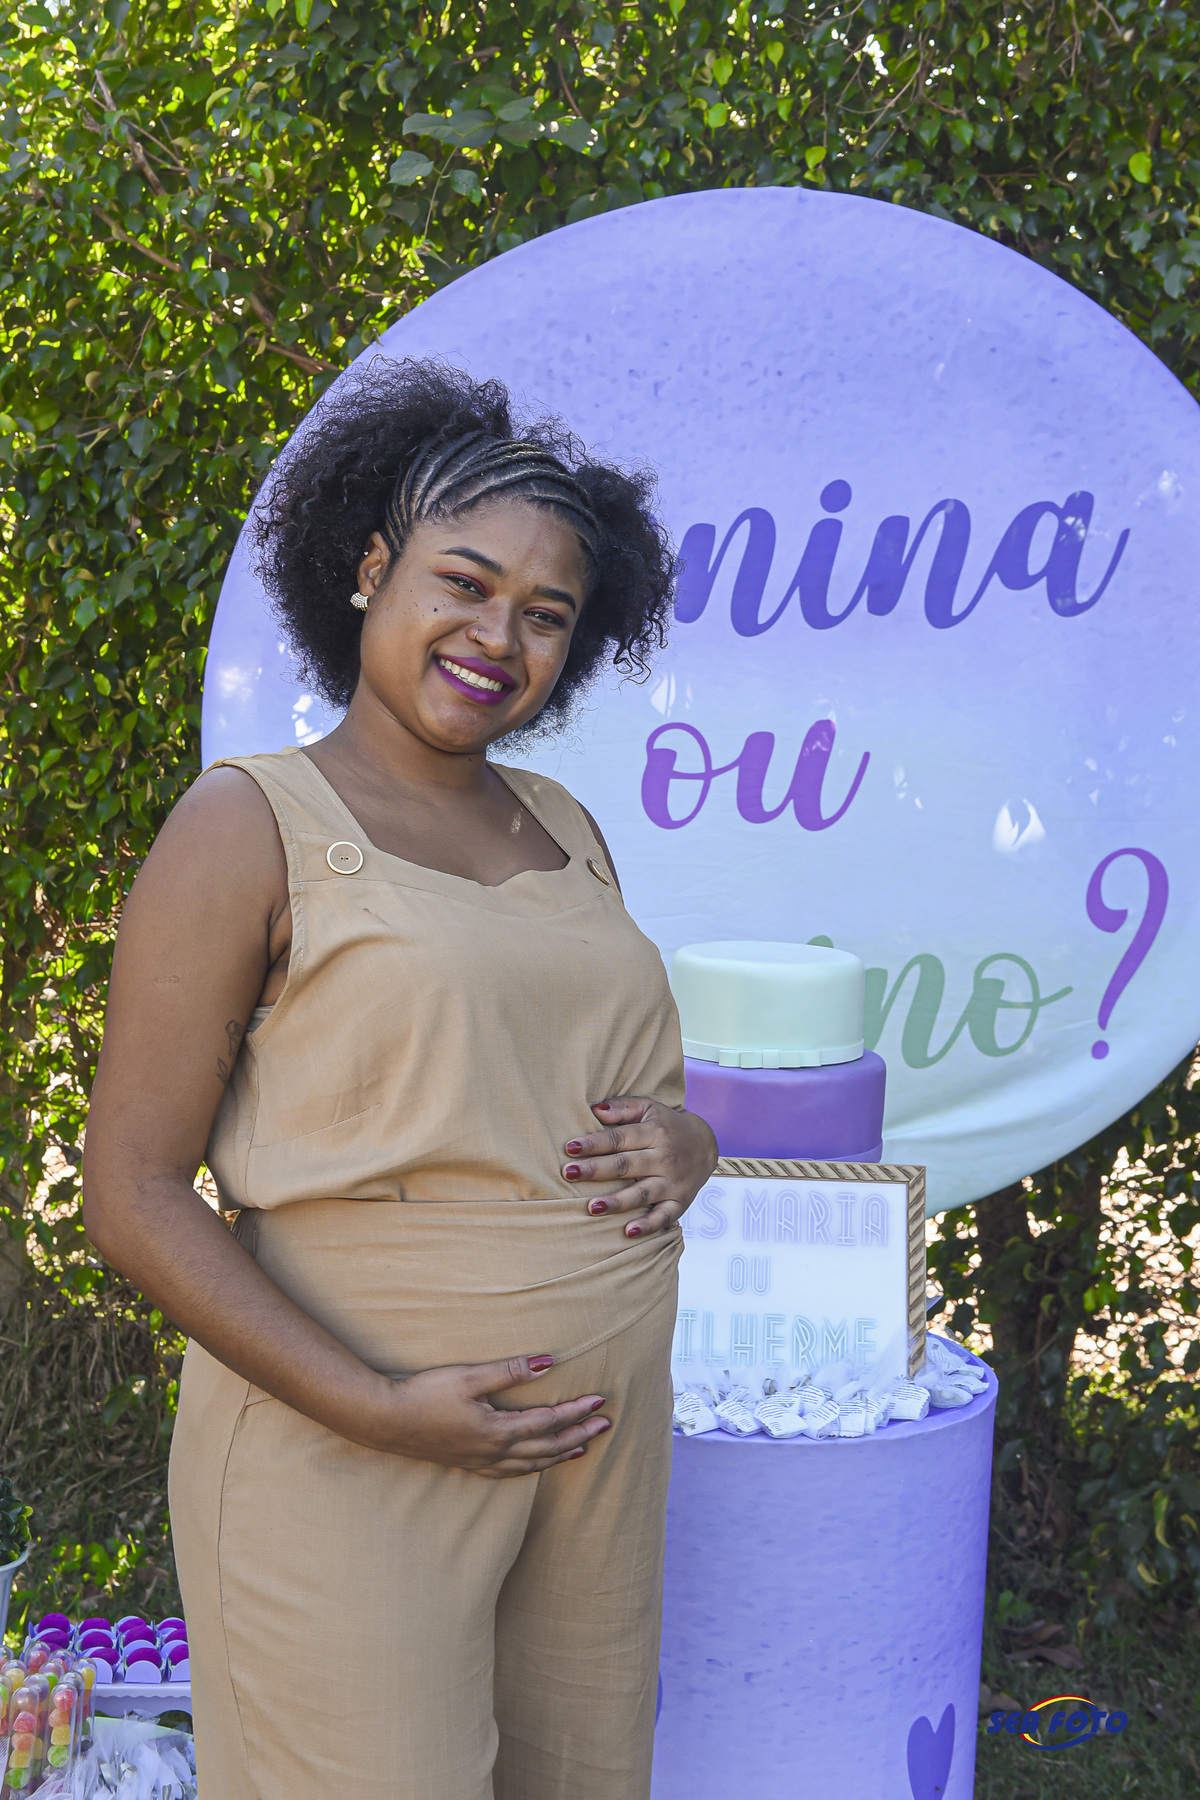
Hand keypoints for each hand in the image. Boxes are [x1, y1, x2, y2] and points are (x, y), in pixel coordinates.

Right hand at [373, 1354, 610, 1477]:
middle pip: (547, 1447)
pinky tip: (533, 1465)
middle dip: (578, 1436)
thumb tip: (548, 1362)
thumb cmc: (425, 1394)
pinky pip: (509, 1472)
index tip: (600, 1401)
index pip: (547, 1422)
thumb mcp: (469, 1377)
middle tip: (604, 1426)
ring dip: (559, 1455)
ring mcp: (480, 1461)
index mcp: (498, 1430)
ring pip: (530, 1464)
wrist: (386, 1421)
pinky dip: (531, 1468)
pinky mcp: (467, 1463)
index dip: (575, 1411)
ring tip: (581, 1449)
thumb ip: (509, 1371)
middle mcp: (494, 1451)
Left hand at [563, 1097, 717, 1237]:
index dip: (594, 1143)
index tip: (570, 1147)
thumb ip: (623, 1107)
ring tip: (592, 1207)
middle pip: (625, 1165)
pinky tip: (629, 1231)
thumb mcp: (649, 1108)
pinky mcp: (679, 1202)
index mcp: (654, 1132)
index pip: (619, 1138)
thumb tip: (595, 1110)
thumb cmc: (667, 1125)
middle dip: (596, 1170)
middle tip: (568, 1174)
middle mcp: (663, 1158)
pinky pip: (664, 1216)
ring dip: (617, 1201)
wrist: (706, 1145)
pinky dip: (649, 1225)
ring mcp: (672, 1182)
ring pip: (641, 1193)